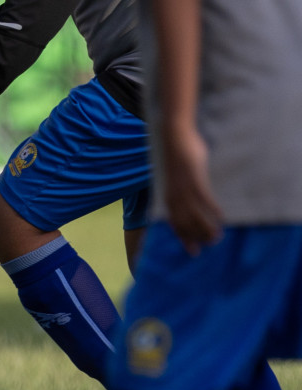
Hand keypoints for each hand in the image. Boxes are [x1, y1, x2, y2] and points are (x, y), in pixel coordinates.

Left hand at [161, 125, 221, 253]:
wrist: (174, 137)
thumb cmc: (177, 157)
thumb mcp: (176, 178)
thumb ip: (180, 191)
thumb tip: (188, 202)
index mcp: (168, 197)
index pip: (175, 224)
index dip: (184, 238)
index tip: (193, 251)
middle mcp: (174, 196)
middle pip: (185, 223)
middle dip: (197, 237)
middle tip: (211, 244)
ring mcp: (183, 187)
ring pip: (195, 214)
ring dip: (207, 227)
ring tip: (218, 236)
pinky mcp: (193, 178)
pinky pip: (204, 198)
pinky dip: (212, 209)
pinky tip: (221, 217)